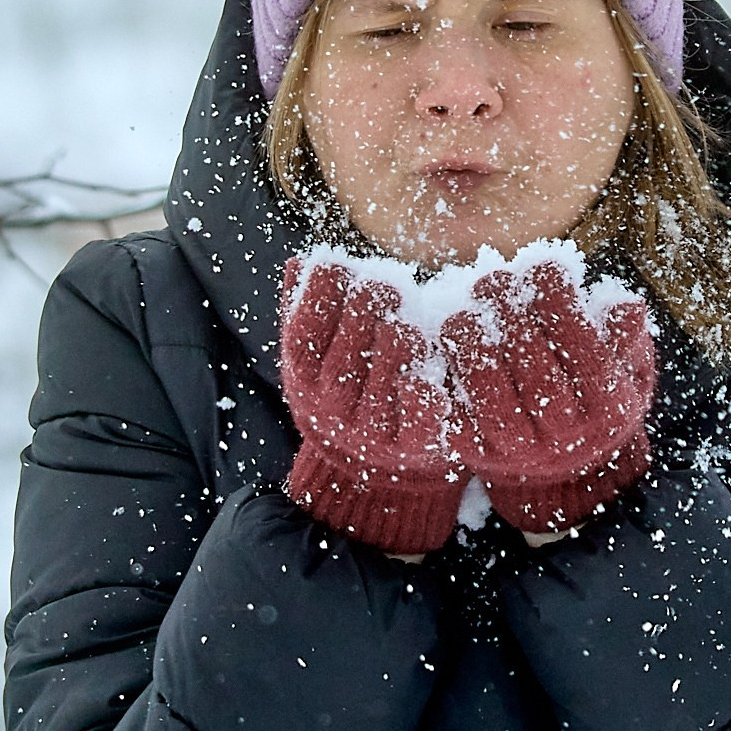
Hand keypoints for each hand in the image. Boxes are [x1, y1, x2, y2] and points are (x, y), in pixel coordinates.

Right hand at [279, 256, 465, 554]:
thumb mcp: (316, 358)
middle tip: (387, 286)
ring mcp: (373, 430)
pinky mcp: (415, 446)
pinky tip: (430, 366)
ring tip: (407, 317)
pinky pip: (422, 416)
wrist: (372, 468)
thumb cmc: (345, 389)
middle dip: (367, 306)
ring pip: (389, 369)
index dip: (321, 292)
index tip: (340, 266)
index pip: (305, 333)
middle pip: (348, 348)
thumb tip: (300, 262)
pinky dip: (425, 392)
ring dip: (400, 335)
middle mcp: (333, 410)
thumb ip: (304, 310)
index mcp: (304, 382)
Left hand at [441, 259, 657, 532]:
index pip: (583, 348)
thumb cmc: (598, 395)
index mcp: (607, 407)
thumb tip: (628, 304)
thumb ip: (624, 338)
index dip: (559, 302)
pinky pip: (455, 422)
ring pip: (490, 396)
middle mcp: (566, 435)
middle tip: (492, 280)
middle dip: (511, 317)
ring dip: (471, 347)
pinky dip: (442, 385)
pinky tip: (439, 350)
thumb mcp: (626, 369)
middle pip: (535, 372)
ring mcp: (521, 449)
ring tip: (462, 312)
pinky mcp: (480, 455)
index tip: (542, 265)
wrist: (568, 467)